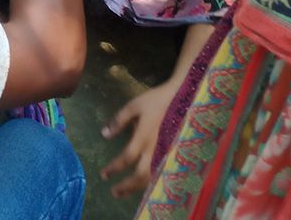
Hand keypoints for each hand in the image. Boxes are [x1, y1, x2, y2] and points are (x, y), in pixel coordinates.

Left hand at [100, 80, 177, 197]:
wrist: (186, 97)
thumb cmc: (158, 100)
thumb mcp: (134, 106)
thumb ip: (118, 121)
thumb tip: (104, 134)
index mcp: (144, 136)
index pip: (126, 158)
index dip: (114, 168)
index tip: (104, 175)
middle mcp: (156, 149)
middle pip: (140, 175)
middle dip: (126, 186)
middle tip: (114, 193)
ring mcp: (168, 154)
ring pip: (154, 178)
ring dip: (138, 188)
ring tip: (126, 193)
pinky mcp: (176, 154)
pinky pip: (163, 174)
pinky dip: (152, 183)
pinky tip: (145, 186)